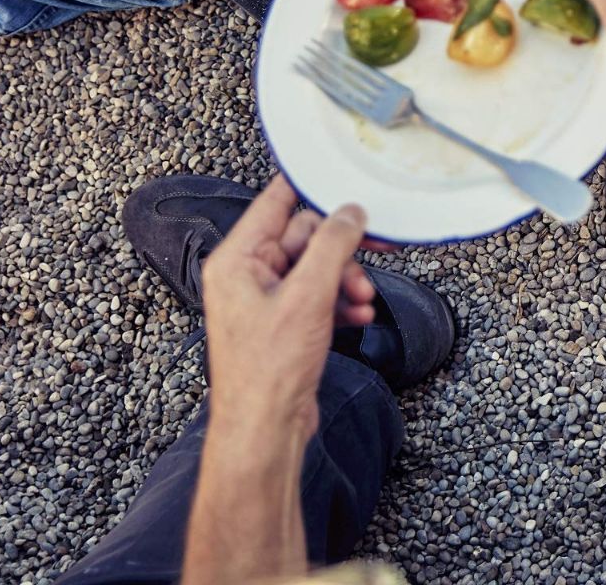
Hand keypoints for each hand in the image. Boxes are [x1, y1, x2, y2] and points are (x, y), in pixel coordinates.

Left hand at [199, 176, 376, 443]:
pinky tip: (356, 315)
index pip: (275, 201)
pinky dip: (339, 301)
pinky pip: (317, 294)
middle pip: (304, 236)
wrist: (265, 432)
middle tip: (369, 258)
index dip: (309, 186)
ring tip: (361, 300)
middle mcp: (247, 275)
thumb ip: (332, 246)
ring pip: (315, 266)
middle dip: (340, 252)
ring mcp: (265, 300)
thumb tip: (349, 212)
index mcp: (237, 260)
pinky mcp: (283, 322)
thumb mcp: (309, 297)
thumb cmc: (268, 373)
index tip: (340, 174)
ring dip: (345, 279)